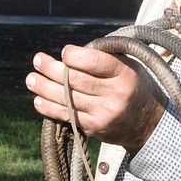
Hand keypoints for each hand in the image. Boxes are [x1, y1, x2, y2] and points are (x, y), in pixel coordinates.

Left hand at [26, 44, 165, 152]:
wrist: (149, 123)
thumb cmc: (134, 86)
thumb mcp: (129, 66)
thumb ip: (104, 58)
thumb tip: (70, 54)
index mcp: (125, 74)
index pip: (94, 62)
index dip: (74, 56)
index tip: (64, 52)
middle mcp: (115, 95)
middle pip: (76, 81)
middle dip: (52, 69)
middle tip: (37, 60)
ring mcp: (105, 114)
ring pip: (68, 99)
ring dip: (44, 88)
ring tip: (31, 79)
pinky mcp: (96, 128)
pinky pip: (68, 116)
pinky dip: (50, 108)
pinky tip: (38, 100)